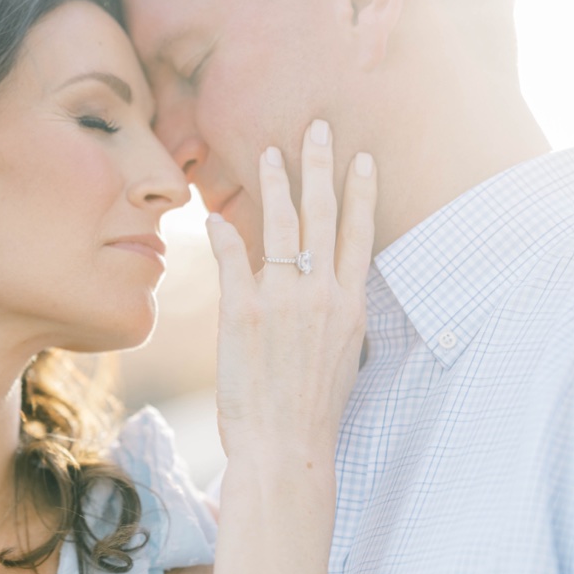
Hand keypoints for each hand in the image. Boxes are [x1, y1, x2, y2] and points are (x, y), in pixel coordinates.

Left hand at [208, 119, 375, 466]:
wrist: (286, 445)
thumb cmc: (312, 412)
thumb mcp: (341, 358)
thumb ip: (334, 317)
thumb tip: (327, 295)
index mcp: (350, 304)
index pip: (359, 232)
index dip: (359, 191)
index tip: (361, 157)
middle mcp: (321, 293)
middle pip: (323, 213)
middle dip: (321, 165)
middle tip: (317, 128)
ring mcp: (282, 299)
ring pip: (280, 225)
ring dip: (275, 184)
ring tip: (270, 153)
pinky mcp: (242, 312)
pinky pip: (232, 257)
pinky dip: (222, 232)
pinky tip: (212, 215)